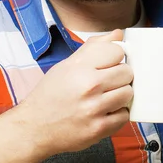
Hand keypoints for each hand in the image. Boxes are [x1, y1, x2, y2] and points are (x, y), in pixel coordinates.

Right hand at [20, 29, 132, 155]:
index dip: (114, 56)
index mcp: (79, 67)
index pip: (117, 51)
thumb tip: (118, 34)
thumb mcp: (65, 65)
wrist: (34, 127)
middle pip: (127, 72)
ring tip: (106, 97)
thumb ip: (93, 48)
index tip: (108, 63)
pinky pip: (124, 116)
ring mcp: (95, 109)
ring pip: (128, 93)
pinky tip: (104, 112)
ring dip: (120, 95)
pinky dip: (117, 114)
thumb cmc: (49, 95)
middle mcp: (88, 86)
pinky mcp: (99, 129)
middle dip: (120, 76)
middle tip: (107, 82)